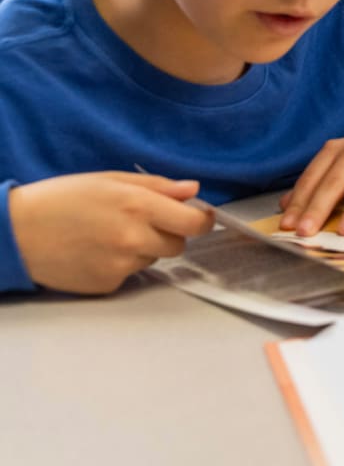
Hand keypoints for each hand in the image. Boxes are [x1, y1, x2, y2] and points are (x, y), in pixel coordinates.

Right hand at [9, 172, 213, 293]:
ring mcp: (122, 265)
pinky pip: (132, 274)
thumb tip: (194, 190)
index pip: (195, 223)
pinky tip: (97, 251)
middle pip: (179, 244)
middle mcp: (134, 238)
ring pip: (155, 258)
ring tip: (110, 234)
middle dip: (170, 232)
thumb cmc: (63, 199)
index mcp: (139, 206)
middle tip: (142, 221)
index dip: (203, 220)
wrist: (17, 232)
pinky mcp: (108, 285)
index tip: (201, 217)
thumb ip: (158, 186)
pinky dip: (123, 264)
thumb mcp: (111, 180)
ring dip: (145, 247)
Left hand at [279, 127, 343, 235]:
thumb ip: (315, 184)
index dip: (299, 202)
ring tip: (343, 232)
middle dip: (319, 208)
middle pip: (335, 182)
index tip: (288, 225)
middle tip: (306, 231)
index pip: (313, 178)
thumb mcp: (340, 165)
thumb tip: (285, 207)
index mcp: (335, 150)